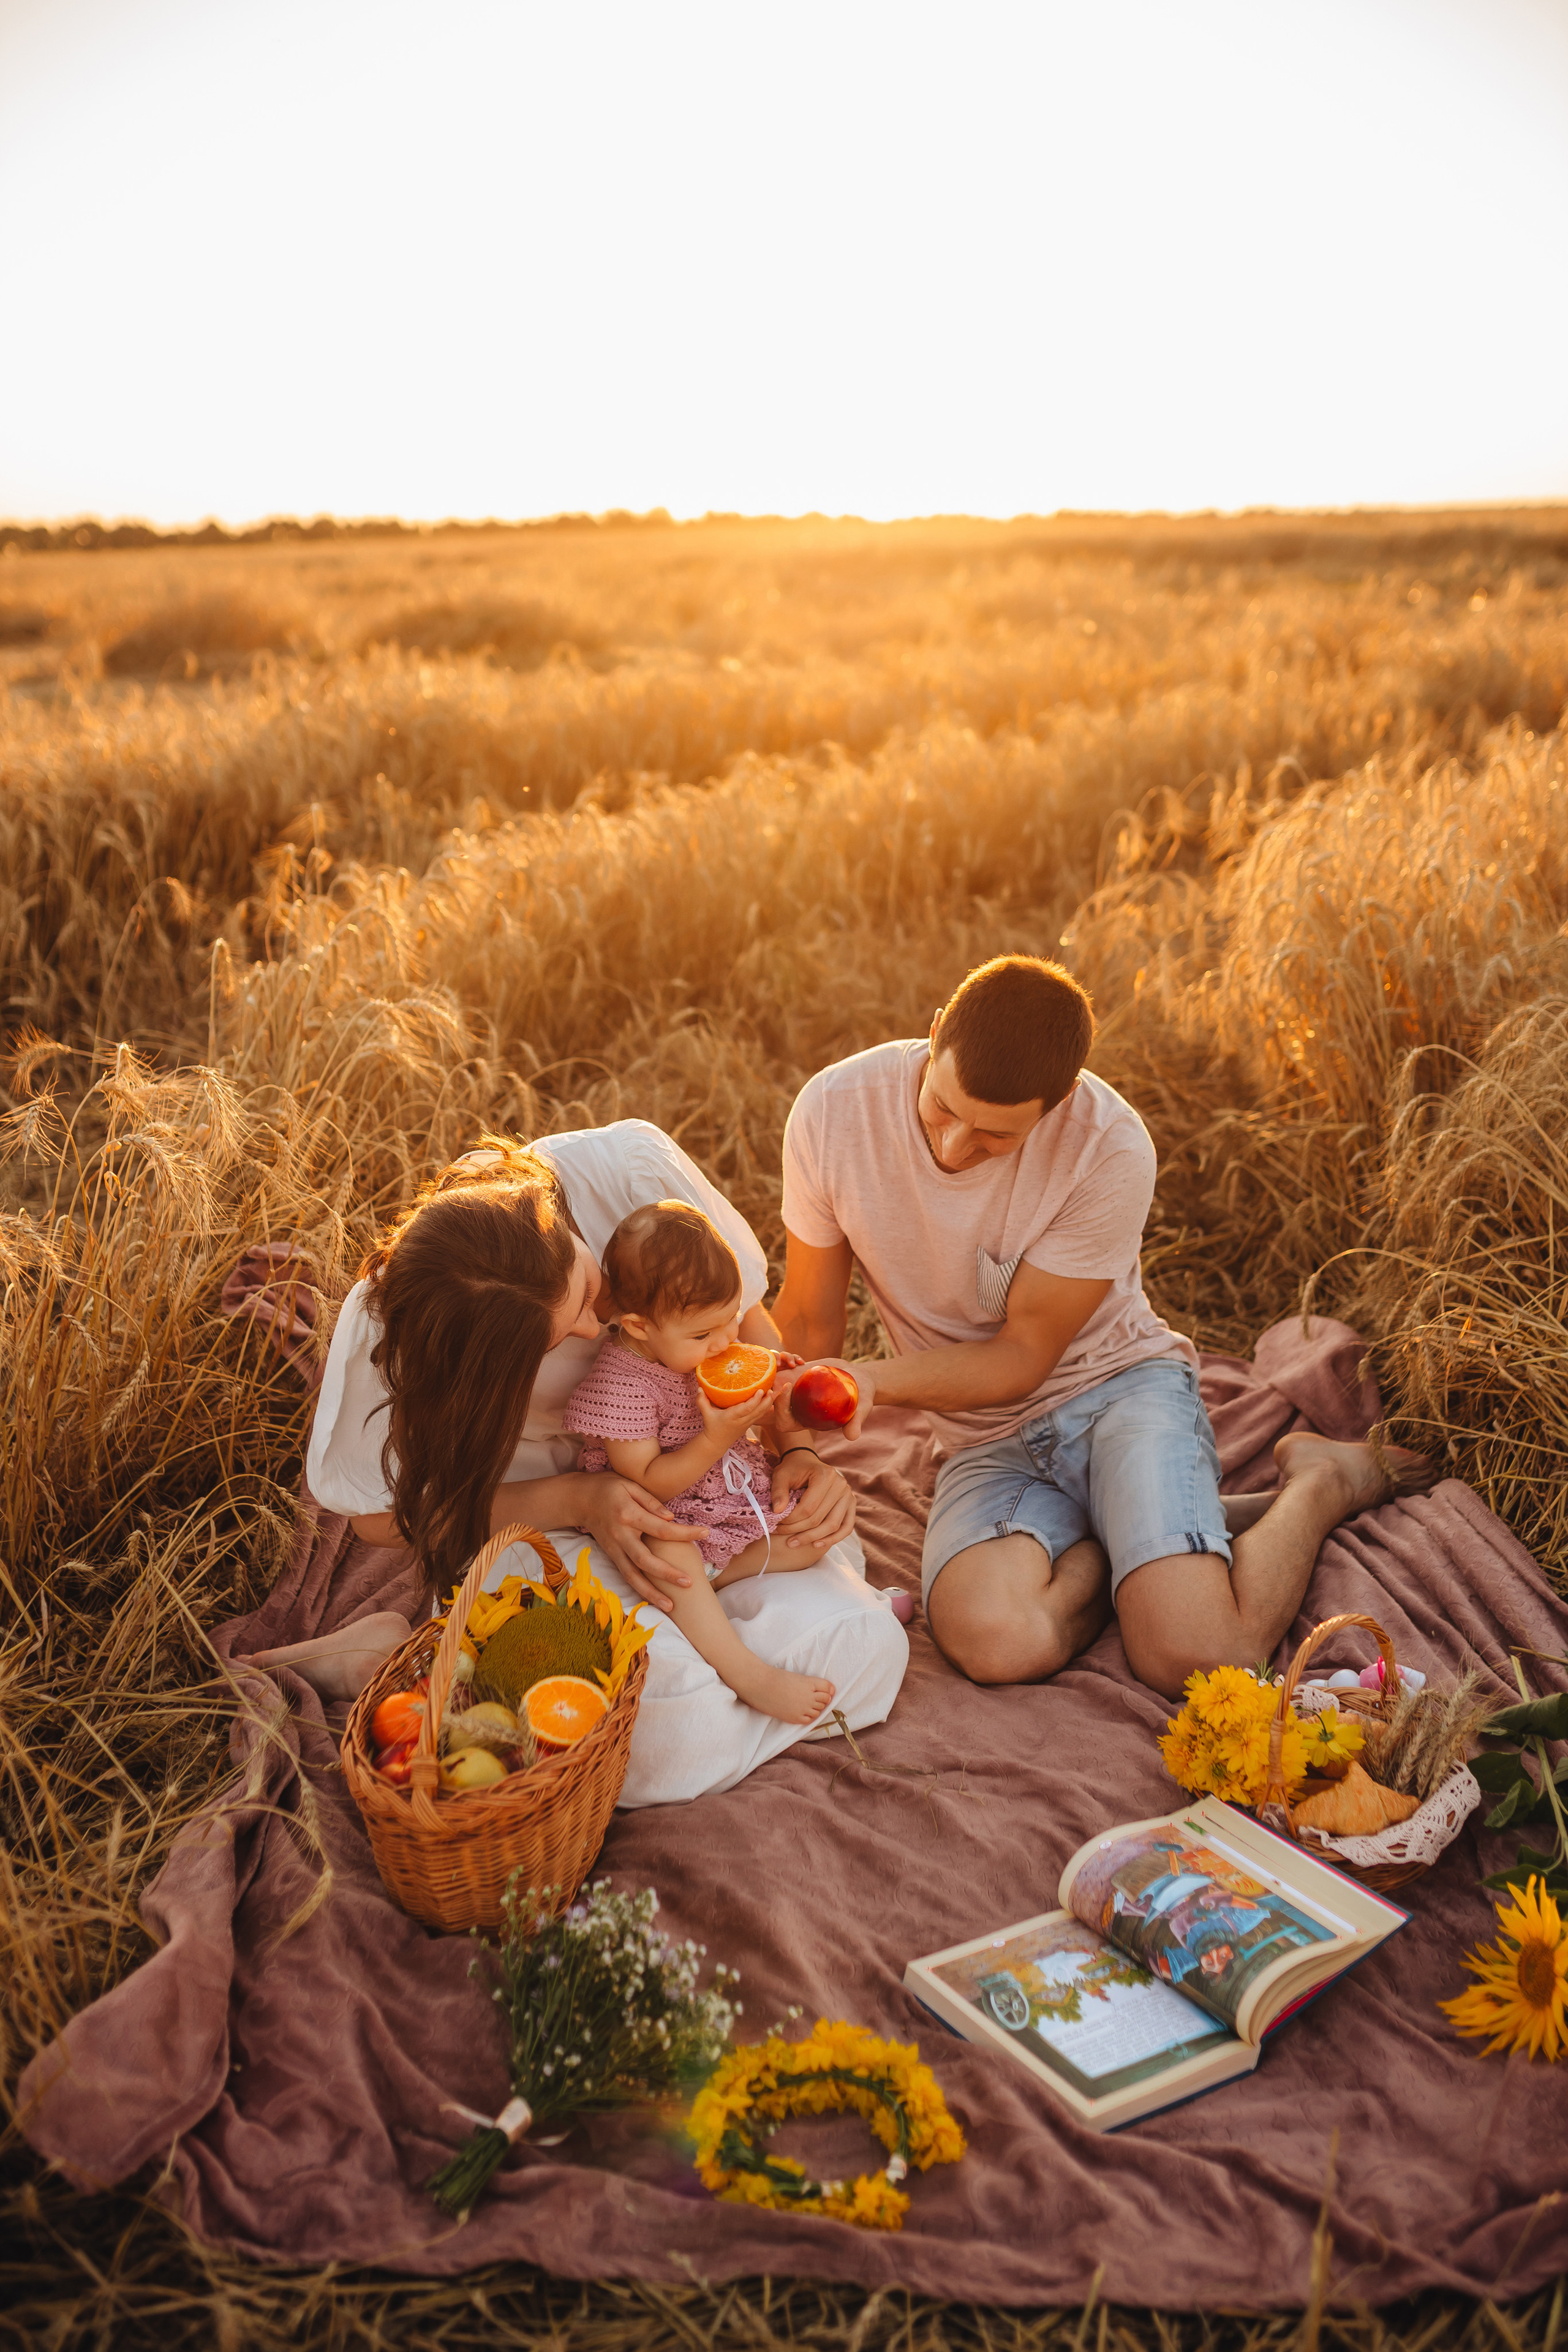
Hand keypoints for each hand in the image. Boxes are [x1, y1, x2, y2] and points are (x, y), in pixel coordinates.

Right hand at [575, 1473, 688, 1611]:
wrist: (579, 1499)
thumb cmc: (609, 1488)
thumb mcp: (630, 1484)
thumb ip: (650, 1502)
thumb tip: (671, 1518)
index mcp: (629, 1515)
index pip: (661, 1529)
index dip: (684, 1533)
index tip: (706, 1533)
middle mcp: (621, 1536)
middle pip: (645, 1560)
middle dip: (667, 1574)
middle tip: (689, 1583)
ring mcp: (614, 1548)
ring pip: (632, 1576)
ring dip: (651, 1593)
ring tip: (670, 1606)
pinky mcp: (610, 1555)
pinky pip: (625, 1575)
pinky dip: (639, 1589)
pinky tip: (652, 1599)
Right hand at [697, 1382, 774, 1445]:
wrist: (716, 1443)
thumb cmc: (712, 1426)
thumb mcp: (706, 1414)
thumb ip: (702, 1401)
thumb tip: (700, 1387)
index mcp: (732, 1417)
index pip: (746, 1409)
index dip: (755, 1400)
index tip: (761, 1390)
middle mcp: (741, 1421)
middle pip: (758, 1411)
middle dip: (766, 1401)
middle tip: (771, 1389)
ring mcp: (746, 1423)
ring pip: (761, 1414)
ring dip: (767, 1404)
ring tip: (772, 1392)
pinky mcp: (749, 1424)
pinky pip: (759, 1416)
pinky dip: (765, 1408)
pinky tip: (768, 1400)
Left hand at [768, 1451, 855, 1546]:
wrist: (806, 1463)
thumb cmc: (793, 1469)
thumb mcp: (781, 1475)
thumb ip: (778, 1492)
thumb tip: (777, 1511)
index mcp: (825, 1476)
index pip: (808, 1507)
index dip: (791, 1520)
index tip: (777, 1524)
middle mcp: (841, 1485)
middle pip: (820, 1518)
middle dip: (798, 1530)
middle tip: (781, 1534)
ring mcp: (848, 1495)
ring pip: (833, 1525)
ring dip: (813, 1538)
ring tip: (794, 1543)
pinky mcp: (851, 1504)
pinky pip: (846, 1527)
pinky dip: (833, 1538)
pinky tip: (817, 1544)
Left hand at [774, 1357, 875, 1442]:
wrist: (861, 1378)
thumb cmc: (861, 1397)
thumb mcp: (860, 1409)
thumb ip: (855, 1423)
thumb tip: (852, 1437)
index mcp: (807, 1420)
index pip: (784, 1422)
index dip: (781, 1408)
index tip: (789, 1387)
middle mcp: (797, 1407)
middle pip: (772, 1404)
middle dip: (770, 1388)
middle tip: (780, 1370)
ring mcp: (795, 1391)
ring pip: (771, 1386)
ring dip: (771, 1372)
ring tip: (786, 1360)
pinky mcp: (797, 1376)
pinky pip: (782, 1372)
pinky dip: (783, 1363)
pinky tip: (798, 1359)